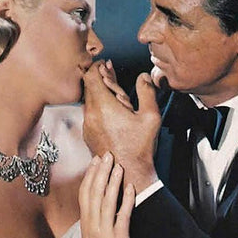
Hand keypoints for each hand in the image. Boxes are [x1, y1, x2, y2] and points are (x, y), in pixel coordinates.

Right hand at [72, 152, 134, 237]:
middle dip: (101, 172)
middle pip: (95, 192)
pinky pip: (122, 215)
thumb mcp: (91, 233)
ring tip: (118, 166)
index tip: (95, 160)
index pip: (85, 192)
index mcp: (85, 221)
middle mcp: (92, 224)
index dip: (90, 174)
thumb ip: (93, 215)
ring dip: (112, 182)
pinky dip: (126, 200)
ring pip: (107, 201)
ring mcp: (104, 231)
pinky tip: (130, 187)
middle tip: (107, 155)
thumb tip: (99, 195)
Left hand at [83, 62, 160, 193]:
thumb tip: (144, 76)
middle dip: (98, 77)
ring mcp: (87, 125)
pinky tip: (110, 109)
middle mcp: (91, 114)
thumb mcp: (150, 116)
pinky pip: (89, 113)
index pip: (91, 76)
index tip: (106, 65)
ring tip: (112, 92)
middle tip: (109, 72)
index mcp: (104, 106)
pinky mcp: (88, 134)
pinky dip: (97, 106)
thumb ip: (147, 91)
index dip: (97, 67)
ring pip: (88, 100)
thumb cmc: (139, 146)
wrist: (127, 172)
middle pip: (88, 86)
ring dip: (98, 92)